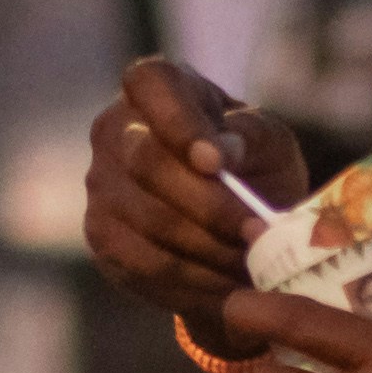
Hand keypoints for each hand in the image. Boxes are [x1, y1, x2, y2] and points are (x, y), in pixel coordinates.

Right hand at [81, 59, 305, 319]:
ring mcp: (101, 183)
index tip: (217, 163)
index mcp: (158, 86)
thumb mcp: (270, 143)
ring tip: (252, 264)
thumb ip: (251, 136)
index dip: (178, 123)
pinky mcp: (102, 235)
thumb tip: (223, 150)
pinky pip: (141, 263)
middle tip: (259, 233)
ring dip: (207, 250)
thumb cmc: (255, 167)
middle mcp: (116, 128)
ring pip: (147, 221)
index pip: (150, 84)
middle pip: (147, 163)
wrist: (237, 226)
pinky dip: (190, 280)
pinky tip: (225, 288)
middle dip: (209, 205)